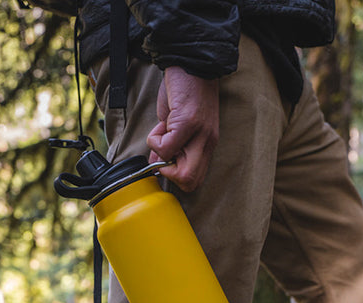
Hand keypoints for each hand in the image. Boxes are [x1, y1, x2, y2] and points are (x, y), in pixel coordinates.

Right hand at [147, 66, 219, 191]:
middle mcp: (207, 142)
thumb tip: (156, 164)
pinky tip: (161, 124)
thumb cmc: (185, 90)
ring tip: (162, 132)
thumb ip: (171, 144)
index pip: (195, 179)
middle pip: (190, 181)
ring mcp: (199, 133)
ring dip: (162, 156)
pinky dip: (155, 141)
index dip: (175, 174)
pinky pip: (165, 148)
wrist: (191, 61)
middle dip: (169, 173)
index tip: (166, 156)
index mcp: (207, 143)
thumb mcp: (179, 122)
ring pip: (181, 172)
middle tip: (163, 151)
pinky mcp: (188, 122)